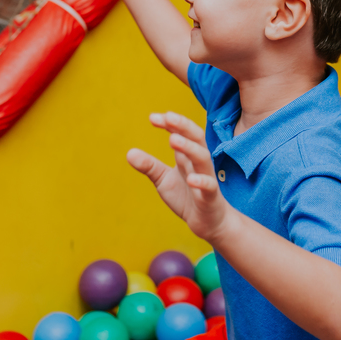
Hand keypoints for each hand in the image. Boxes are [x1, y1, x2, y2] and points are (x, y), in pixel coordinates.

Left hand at [126, 112, 233, 242]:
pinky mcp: (211, 197)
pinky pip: (209, 186)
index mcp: (187, 157)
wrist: (208, 222)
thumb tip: (129, 152)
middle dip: (183, 126)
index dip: (170, 124)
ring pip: (202, 158)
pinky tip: (190, 179)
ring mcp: (206, 178)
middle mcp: (198, 163)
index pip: (181, 133)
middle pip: (196, 138)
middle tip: (167, 116)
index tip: (153, 118)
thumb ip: (149, 166)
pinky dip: (201, 181)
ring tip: (173, 140)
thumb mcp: (163, 180)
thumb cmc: (187, 196)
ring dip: (189, 148)